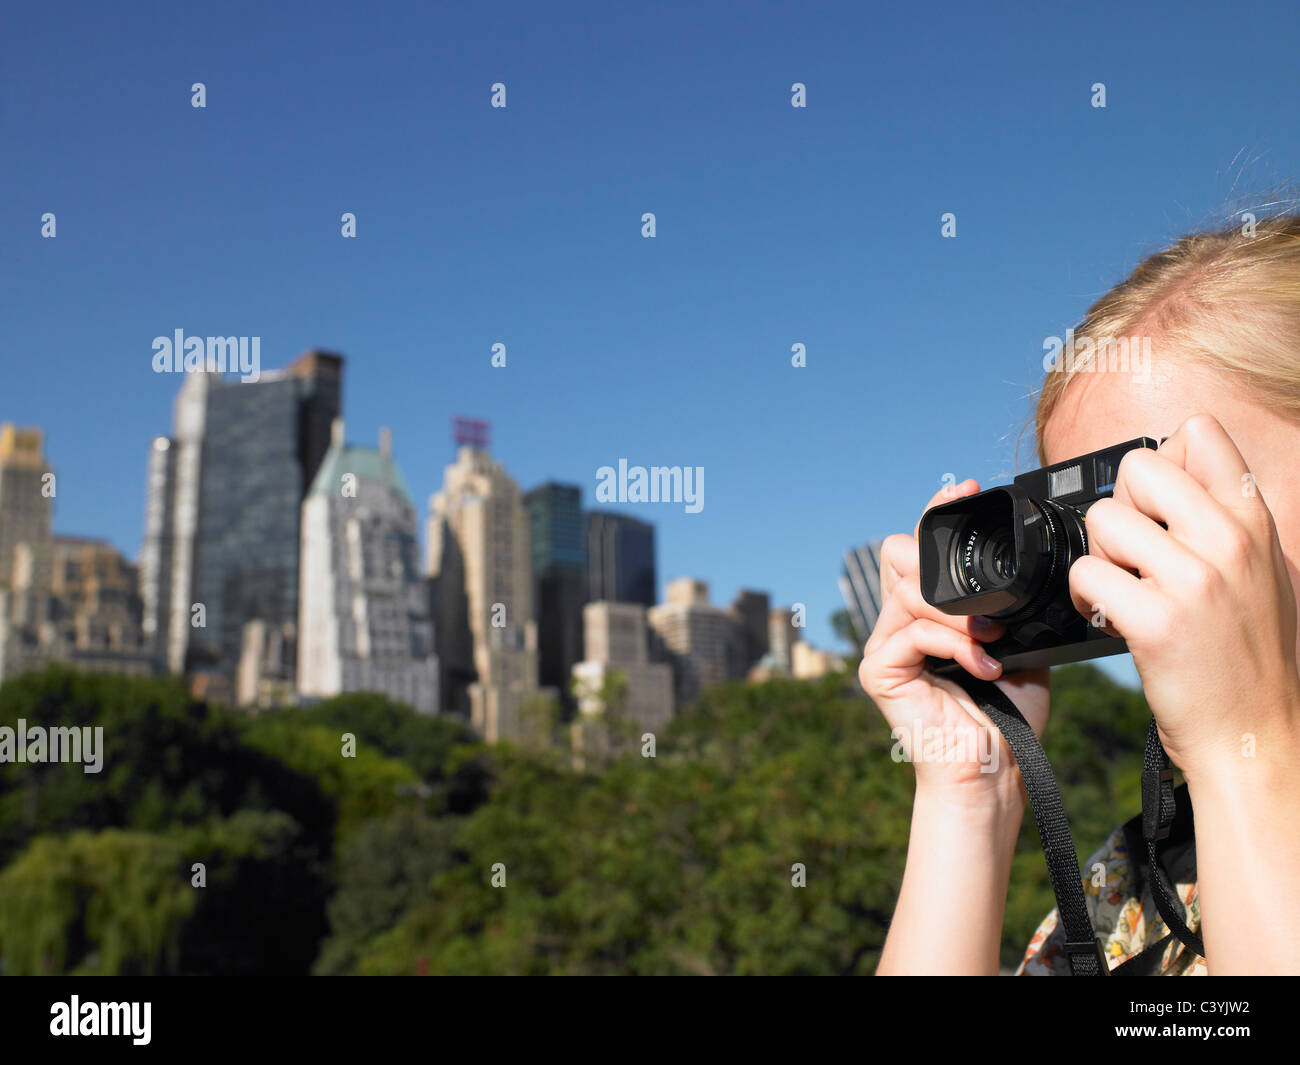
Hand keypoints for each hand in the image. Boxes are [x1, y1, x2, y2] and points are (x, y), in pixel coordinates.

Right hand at [859, 479, 1049, 812]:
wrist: (995, 772)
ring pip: (908, 590)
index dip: (934, 512)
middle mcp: (897, 622)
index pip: (917, 545)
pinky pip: (911, 632)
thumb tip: (1025, 564)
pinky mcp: (878, 671)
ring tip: (992, 641)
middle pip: (897, 553)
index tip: (964, 486)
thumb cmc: (1009, 716)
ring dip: (958, 614)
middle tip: (980, 594)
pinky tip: (982, 666)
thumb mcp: (1018, 644)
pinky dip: (952, 643)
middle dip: (939, 562)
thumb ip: (1008, 605)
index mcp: (927, 611)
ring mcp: (884, 645)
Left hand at [1068, 414, 1299, 783]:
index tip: (1159, 510)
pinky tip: (1108, 617)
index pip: (1197, 434)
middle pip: (1137, 468)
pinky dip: (1083, 596)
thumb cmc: (1250, 658)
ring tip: (1123, 591)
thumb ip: (1224, 519)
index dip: (1160, 465)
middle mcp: (1230, 541)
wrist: (1255, 738)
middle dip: (1120, 508)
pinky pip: (1086, 573)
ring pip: (1103, 519)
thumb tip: (1177, 464)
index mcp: (1255, 521)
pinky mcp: (1156, 621)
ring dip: (1099, 557)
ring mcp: (1195, 580)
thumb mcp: (1263, 571)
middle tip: (1131, 555)